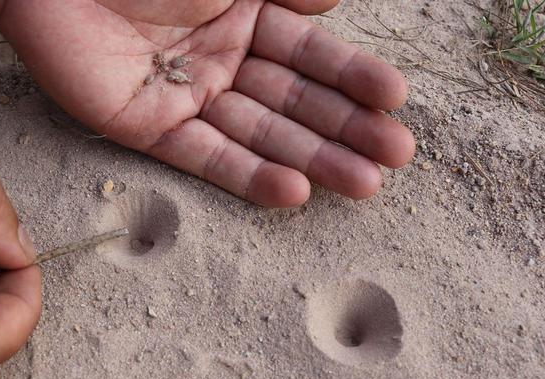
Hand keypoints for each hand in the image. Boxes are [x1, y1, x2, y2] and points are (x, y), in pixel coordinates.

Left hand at [0, 0, 413, 206]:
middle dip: (344, 128)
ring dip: (310, 160)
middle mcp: (222, 59)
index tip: (396, 100)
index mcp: (245, 14)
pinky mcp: (148, 127)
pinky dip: (248, 176)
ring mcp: (187, 96)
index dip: (353, 76)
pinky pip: (204, 156)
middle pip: (292, 101)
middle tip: (393, 157)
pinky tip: (294, 194)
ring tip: (362, 185)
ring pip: (258, 134)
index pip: (309, 53)